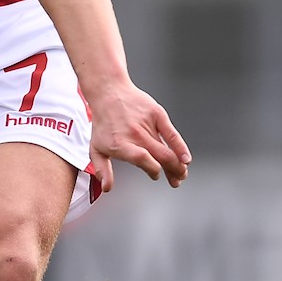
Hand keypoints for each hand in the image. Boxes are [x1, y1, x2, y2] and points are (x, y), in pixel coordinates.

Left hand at [85, 79, 189, 193]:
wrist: (108, 92)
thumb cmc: (103, 122)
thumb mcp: (95, 148)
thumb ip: (102, 170)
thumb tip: (107, 188)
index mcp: (120, 144)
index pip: (142, 159)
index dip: (153, 170)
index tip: (156, 175)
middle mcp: (134, 134)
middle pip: (159, 157)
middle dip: (171, 172)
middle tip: (176, 180)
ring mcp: (147, 124)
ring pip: (167, 149)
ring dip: (177, 164)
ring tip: (182, 172)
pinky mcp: (157, 114)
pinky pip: (172, 134)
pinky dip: (181, 147)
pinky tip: (186, 158)